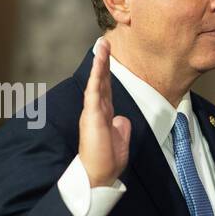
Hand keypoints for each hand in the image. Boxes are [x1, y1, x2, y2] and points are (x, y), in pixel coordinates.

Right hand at [79, 37, 131, 186]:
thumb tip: (122, 119)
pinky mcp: (91, 115)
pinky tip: (98, 63)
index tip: (109, 58)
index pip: (106, 88)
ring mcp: (93, 111)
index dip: (108, 73)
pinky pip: (94, 91)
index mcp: (104, 114)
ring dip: (99, 63)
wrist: (99, 173)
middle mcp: (97, 109)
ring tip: (101, 45)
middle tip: (104, 42)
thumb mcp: (120, 140)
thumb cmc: (107, 160)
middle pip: (100, 80)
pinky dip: (96, 76)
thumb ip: (121, 128)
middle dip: (103, 61)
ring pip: (96, 81)